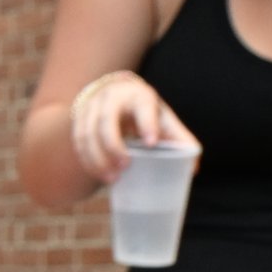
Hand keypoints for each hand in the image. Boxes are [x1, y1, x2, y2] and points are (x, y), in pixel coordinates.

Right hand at [70, 71, 199, 182]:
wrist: (116, 93)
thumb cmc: (145, 113)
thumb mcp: (163, 120)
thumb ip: (179, 140)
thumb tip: (193, 169)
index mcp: (139, 95)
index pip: (143, 107)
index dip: (147, 124)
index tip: (151, 143)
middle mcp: (112, 97)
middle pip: (106, 121)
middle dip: (113, 146)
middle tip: (125, 167)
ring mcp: (91, 106)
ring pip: (87, 134)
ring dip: (97, 159)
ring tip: (112, 178)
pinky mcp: (78, 117)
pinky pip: (78, 141)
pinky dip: (87, 160)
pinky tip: (98, 173)